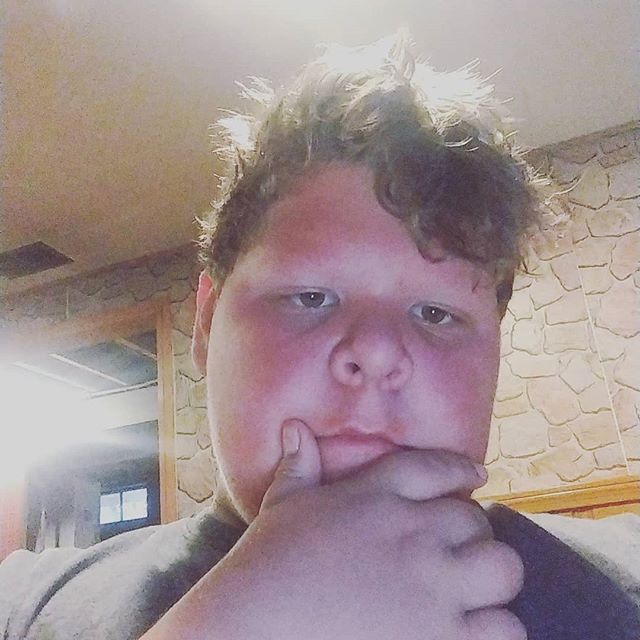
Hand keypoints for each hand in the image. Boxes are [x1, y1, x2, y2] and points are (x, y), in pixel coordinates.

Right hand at [213, 420, 525, 639]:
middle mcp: (412, 532)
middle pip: (476, 520)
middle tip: (459, 551)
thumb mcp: (283, 503)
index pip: (435, 468)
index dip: (461, 469)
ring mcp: (431, 586)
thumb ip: (299, 464)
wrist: (257, 622)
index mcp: (376, 495)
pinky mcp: (441, 637)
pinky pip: (504, 628)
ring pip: (502, 569)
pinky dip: (495, 629)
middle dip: (472, 535)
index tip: (476, 474)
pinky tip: (469, 631)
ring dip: (490, 580)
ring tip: (473, 592)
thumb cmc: (266, 563)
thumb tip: (294, 426)